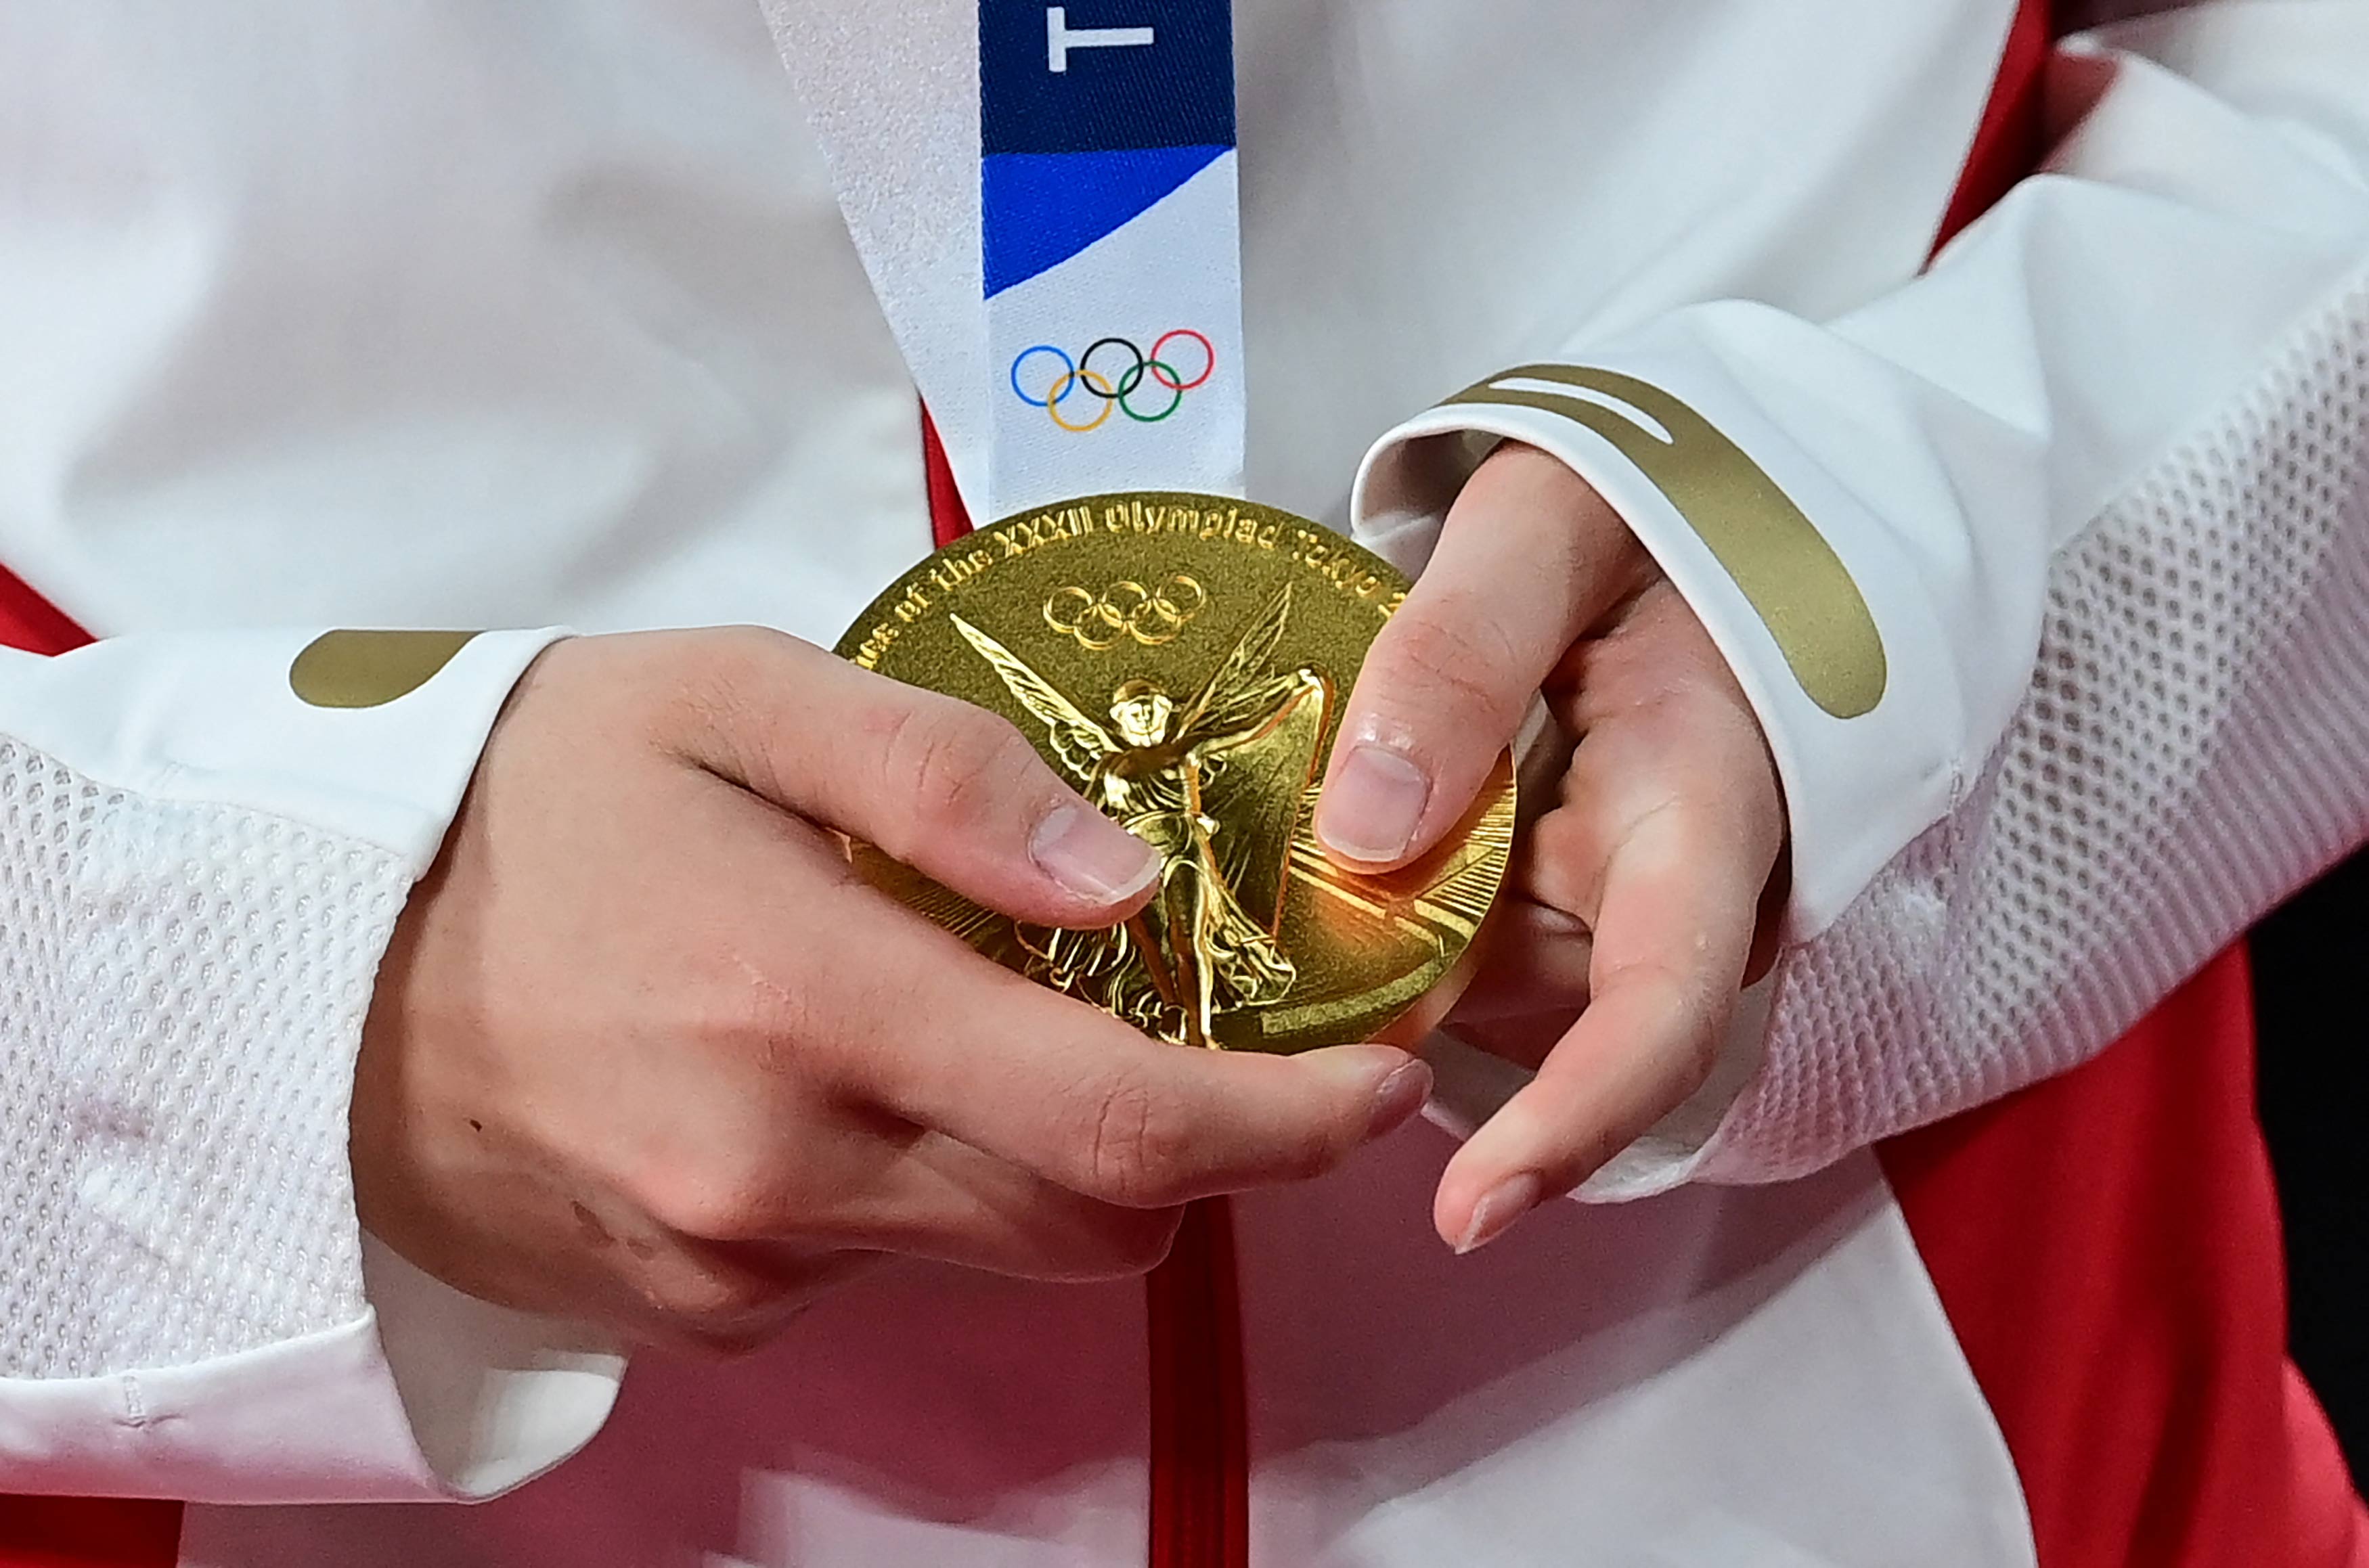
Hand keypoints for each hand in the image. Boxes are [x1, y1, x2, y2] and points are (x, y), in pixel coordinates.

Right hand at [354, 629, 1430, 1351]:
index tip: (1377, 1082)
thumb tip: (1129, 878)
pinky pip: (877, 1271)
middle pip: (1093, 1224)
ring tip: (1001, 1030)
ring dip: (1055, 1166)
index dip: (1290, 1125)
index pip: (1125, 1124)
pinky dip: (920, 1192)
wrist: (292, 953)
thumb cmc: (518, 798)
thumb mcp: (731, 698)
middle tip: (1203, 1036)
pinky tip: (846, 1082)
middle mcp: (780, 1173)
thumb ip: (947, 779)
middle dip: (1194, 1150)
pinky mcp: (689, 1314)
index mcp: (807, 1005)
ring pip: (992, 1252)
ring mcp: (732, 1266)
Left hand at [1314, 442, 1782, 1253]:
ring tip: (1350, 785)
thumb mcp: (1545, 522)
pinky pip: (1461, 945)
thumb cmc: (1640, 499)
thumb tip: (1369, 828)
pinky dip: (1394, 907)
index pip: (1664, 1011)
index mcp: (1705, 809)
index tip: (1472, 1213)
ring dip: (1391, 926)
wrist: (1676, 503)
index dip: (1576, 1121)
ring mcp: (1616, 900)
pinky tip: (1361, 823)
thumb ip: (1464, 652)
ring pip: (1478, 987)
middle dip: (1407, 970)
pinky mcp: (1563, 894)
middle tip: (1308, 840)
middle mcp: (1673, 890)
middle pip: (1527, 1011)